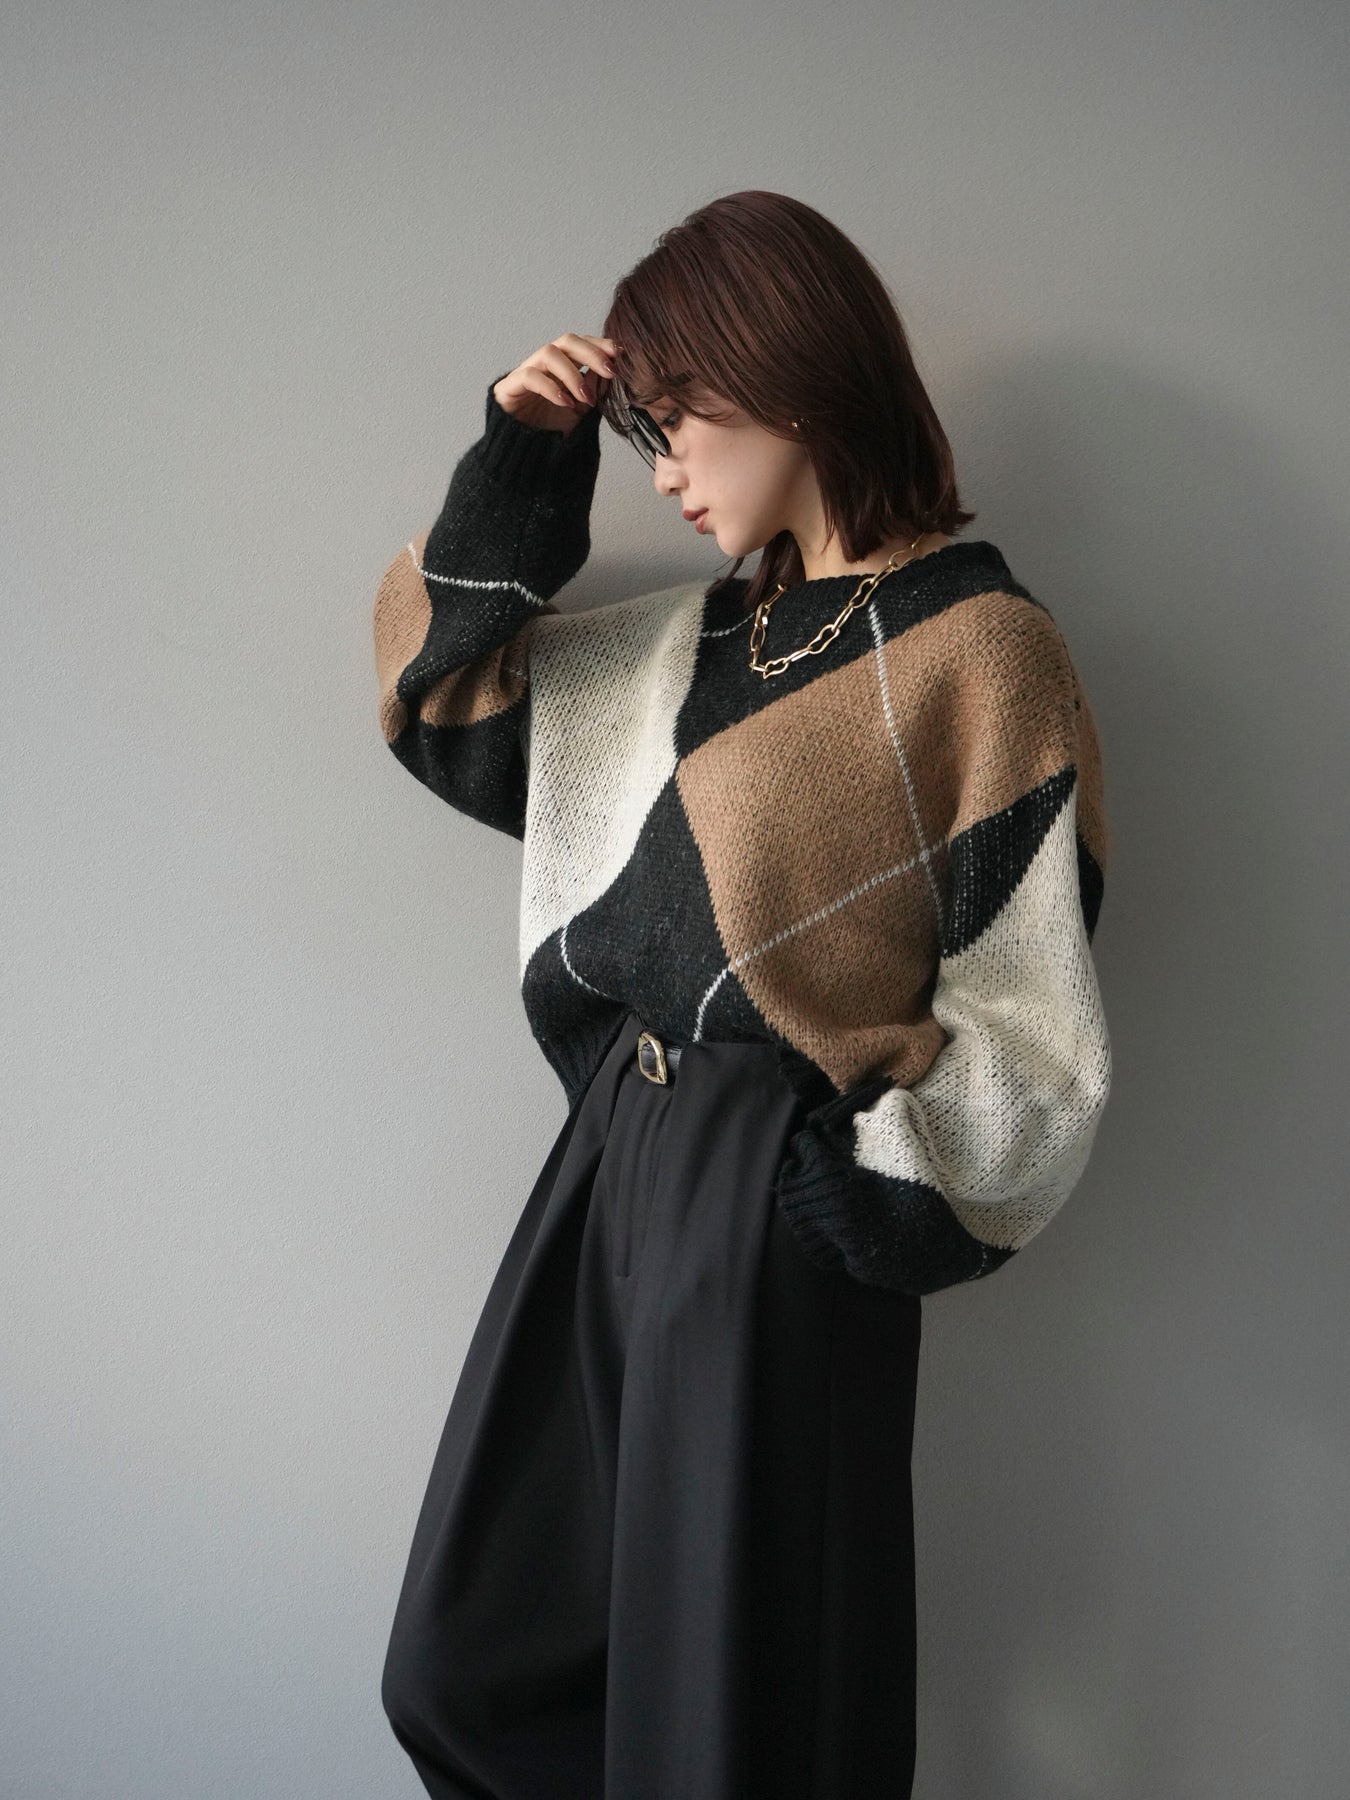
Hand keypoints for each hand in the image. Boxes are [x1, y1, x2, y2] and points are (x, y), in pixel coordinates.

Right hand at [492, 333, 620, 434]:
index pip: (580, 344)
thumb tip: (607, 371)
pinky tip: (565, 403)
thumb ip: (594, 390)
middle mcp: (543, 364)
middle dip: (591, 353)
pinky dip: (552, 388)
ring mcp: (525, 372)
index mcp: (561, 365)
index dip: (599, 345)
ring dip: (572, 374)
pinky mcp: (509, 386)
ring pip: (549, 353)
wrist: (526, 454)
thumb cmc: (552, 429)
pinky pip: (530, 376)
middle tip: (611, 371)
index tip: (620, 353)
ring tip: (585, 397)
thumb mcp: (582, 410)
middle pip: (566, 341)